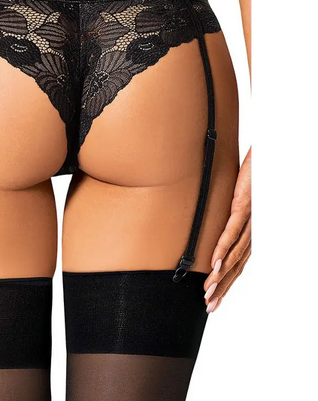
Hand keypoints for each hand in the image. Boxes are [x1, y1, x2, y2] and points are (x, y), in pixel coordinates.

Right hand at [203, 146, 253, 311]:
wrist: (262, 165)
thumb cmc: (255, 178)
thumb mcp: (243, 203)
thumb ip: (233, 217)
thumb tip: (221, 228)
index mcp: (252, 233)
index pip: (238, 263)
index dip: (227, 283)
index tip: (214, 297)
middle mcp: (253, 232)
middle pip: (235, 266)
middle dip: (222, 288)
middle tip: (209, 305)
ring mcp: (250, 221)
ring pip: (233, 255)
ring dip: (220, 276)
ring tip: (208, 292)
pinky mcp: (245, 207)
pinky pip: (231, 232)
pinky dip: (222, 249)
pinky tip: (213, 263)